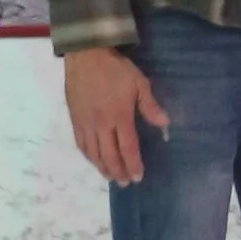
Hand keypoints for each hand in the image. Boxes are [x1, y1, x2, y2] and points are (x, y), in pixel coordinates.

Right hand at [64, 47, 168, 183]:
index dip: (133, 164)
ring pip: (94, 155)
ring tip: (112, 177)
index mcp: (119, 116)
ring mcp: (86, 125)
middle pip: (109, 156)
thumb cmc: (116, 69)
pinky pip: (81, 146)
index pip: (127, 147)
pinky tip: (94, 161)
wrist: (86, 57)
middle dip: (119, 171)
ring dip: (103, 168)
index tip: (139, 176)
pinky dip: (89, 157)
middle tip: (126, 182)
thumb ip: (150, 106)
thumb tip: (165, 124)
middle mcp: (101, 125)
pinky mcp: (75, 121)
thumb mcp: (139, 83)